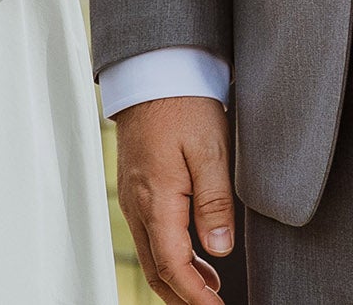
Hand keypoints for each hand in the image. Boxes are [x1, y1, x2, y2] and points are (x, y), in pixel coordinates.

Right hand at [114, 96, 232, 304]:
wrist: (152, 70)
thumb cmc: (182, 103)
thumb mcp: (210, 148)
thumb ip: (215, 201)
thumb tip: (219, 250)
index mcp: (156, 199)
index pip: (174, 267)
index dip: (196, 297)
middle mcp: (138, 204)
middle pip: (157, 270)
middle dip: (184, 298)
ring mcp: (133, 197)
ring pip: (151, 255)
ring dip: (178, 278)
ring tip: (211, 290)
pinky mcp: (136, 186)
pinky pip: (149, 234)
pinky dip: (169, 255)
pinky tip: (195, 254)